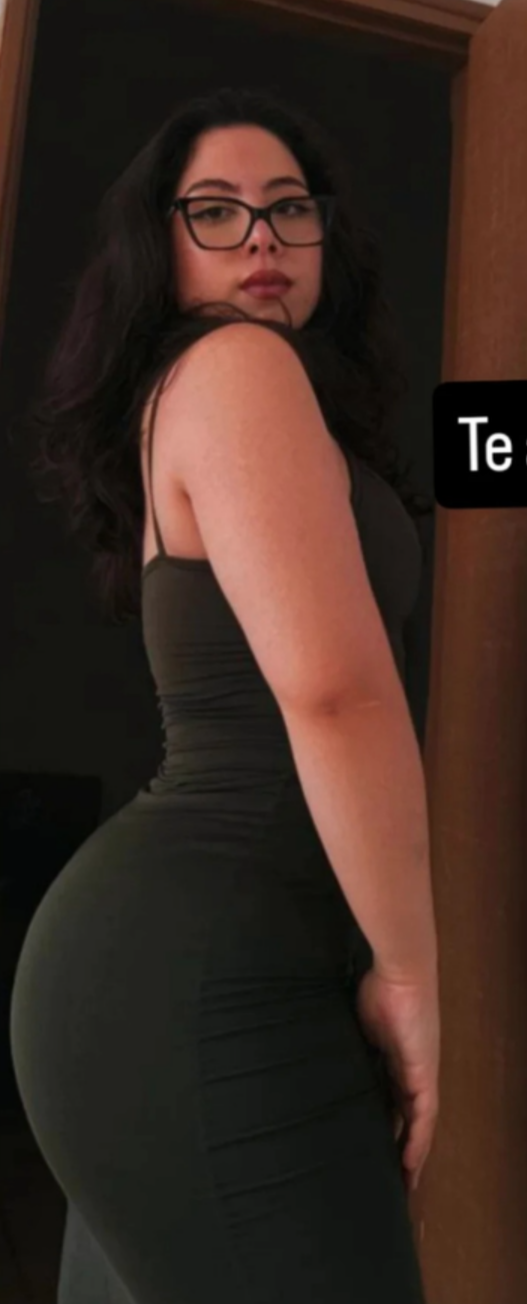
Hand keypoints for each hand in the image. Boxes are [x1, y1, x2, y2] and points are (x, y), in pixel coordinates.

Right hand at [355, 965, 439, 1193]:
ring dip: (410, 1152)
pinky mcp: (425, 1075)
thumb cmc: (374, 988)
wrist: (399, 974)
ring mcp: (419, 1073)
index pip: (385, 1099)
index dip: (379, 1123)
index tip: (365, 1145)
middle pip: (403, 1117)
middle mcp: (407, 1070)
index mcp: (388, 1058)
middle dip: (394, 1145)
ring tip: (400, 1181)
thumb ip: (341, 1043)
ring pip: (417, 1123)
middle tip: (383, 1175)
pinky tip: (408, 1162)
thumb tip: (306, 1046)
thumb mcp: (352, 1024)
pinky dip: (418, 1140)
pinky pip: (425, 1116)